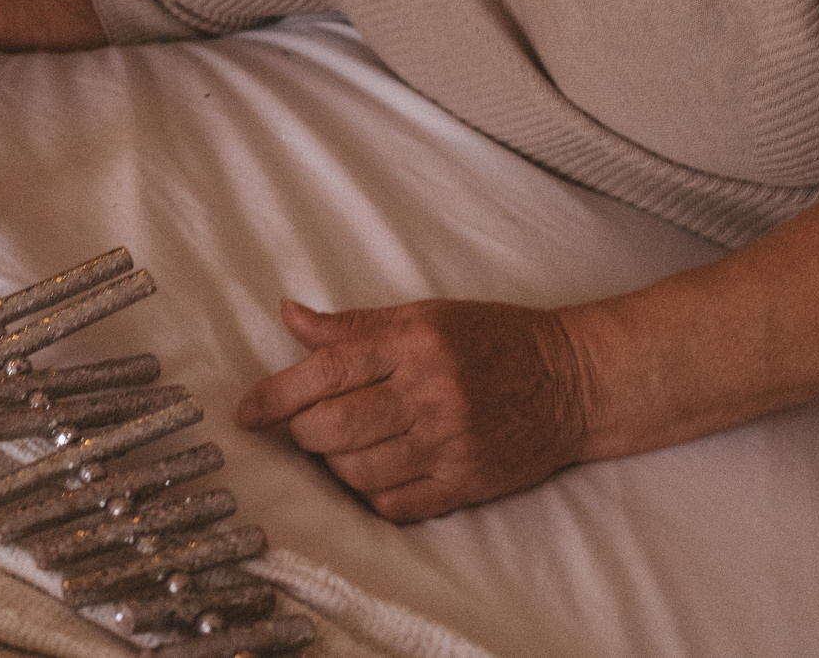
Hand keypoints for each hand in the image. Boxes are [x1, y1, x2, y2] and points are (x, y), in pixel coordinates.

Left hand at [236, 297, 590, 520]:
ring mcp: (451, 443)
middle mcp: (430, 393)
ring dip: (333, 463)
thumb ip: (353, 325)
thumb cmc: (492, 339)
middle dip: (302, 431)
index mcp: (415, 342)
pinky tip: (374, 471)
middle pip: (333, 428)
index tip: (246, 412)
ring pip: (357, 472)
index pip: (326, 370)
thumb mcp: (423, 314)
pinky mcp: (468, 483)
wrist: (573, 381)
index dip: (275, 395)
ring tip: (341, 445)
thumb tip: (289, 317)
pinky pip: (394, 505)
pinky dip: (370, 493)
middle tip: (304, 424)